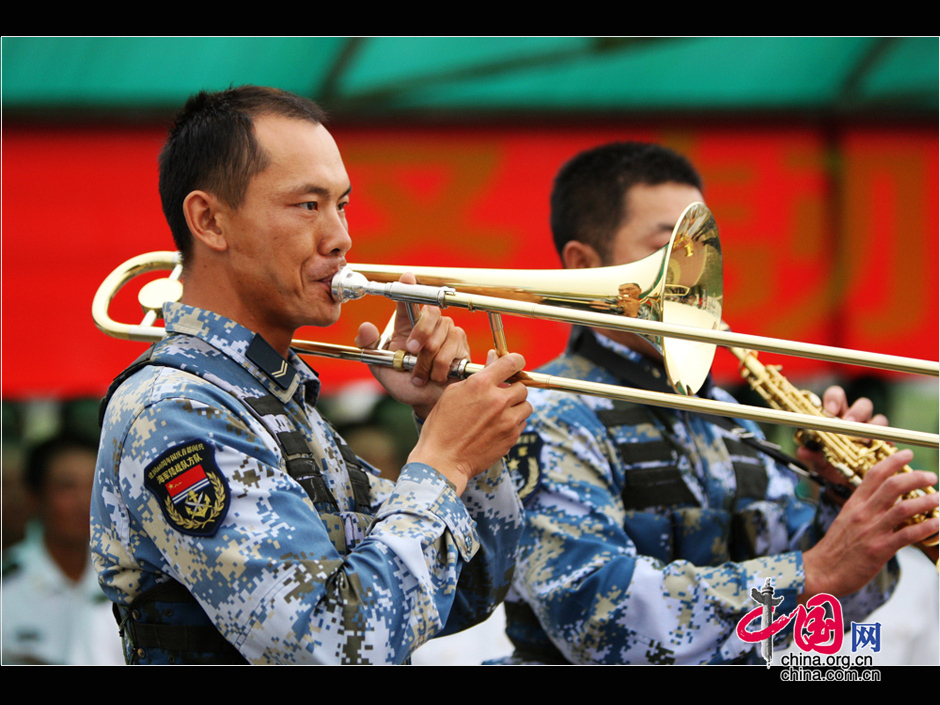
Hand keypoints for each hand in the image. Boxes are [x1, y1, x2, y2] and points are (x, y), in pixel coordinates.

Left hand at [356, 273, 469, 417]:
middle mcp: (430, 323)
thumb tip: (365, 327)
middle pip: (430, 314)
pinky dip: (439, 369)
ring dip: (426, 363)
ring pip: (439, 339)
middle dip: (420, 335)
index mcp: (407, 323)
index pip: (408, 298)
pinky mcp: (461, 345)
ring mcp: (448, 332)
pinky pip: (451, 351)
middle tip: (412, 353)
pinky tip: (437, 376)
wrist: (425, 401)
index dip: (409, 285)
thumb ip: (369, 348)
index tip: (407, 278)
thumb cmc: (404, 382)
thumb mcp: (381, 366)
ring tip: (422, 375)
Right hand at [408, 351, 531, 494]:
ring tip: (500, 414)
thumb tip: (493, 360)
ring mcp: (507, 420)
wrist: (443, 461)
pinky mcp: (511, 437)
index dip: (516, 361)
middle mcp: (498, 400)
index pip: (511, 362)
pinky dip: (514, 424)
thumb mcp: (453, 394)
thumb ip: (477, 377)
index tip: (515, 364)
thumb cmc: (442, 426)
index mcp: (481, 385)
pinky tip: (497, 428)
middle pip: (522, 387)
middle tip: (501, 396)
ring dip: (516, 407)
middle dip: (513, 390)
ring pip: (526, 406)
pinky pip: (522, 424)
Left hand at [796, 386, 887, 487]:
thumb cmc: (827, 463)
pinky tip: (881, 448)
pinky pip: (890, 438)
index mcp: (836, 415)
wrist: (841, 482)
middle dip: (857, 412)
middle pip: (863, 404)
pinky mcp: (885, 443)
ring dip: (873, 426)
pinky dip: (886, 442)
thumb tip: (803, 450)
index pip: (837, 396)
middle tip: (849, 423)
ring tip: (864, 439)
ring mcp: (872, 430)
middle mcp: (855, 419)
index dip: (835, 399)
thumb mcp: (817, 459)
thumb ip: (811, 453)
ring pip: (880, 418)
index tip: (831, 411)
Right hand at [800, 449, 938, 600]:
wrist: (821, 571)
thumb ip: (865, 509)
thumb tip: (887, 500)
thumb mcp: (846, 520)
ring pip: (903, 508)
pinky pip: (907, 535)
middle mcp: (863, 513)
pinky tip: (936, 523)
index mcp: (853, 504)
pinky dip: (925, 527)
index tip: (907, 453)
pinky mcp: (879, 549)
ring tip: (938, 498)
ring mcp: (871, 531)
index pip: (873, 475)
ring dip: (925, 501)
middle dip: (915, 477)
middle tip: (930, 475)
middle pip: (892, 486)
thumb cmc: (835, 548)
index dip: (892, 461)